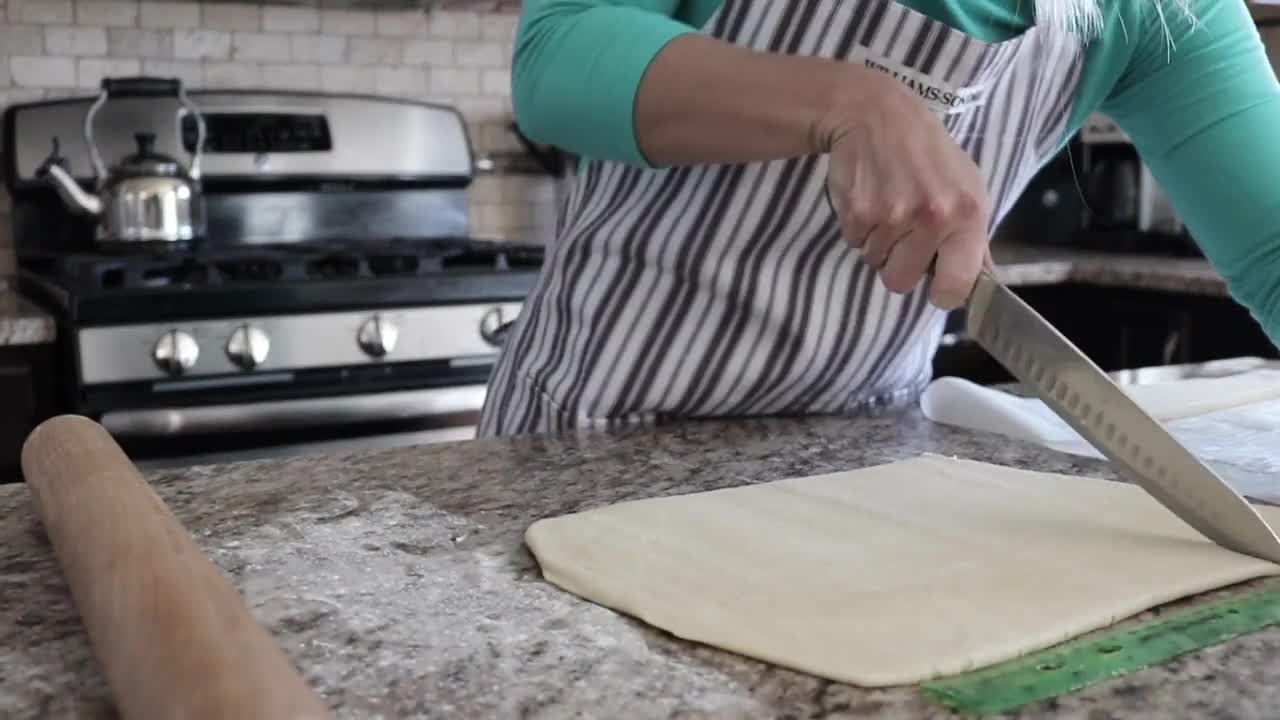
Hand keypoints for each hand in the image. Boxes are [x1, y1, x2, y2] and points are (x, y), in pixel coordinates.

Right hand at [822, 72, 990, 308]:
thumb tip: (983, 279)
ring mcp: (892, 216)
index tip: (937, 285)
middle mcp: (933, 218)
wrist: (876, 114)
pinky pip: (854, 242)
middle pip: (901, 282)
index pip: (957, 285)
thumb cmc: (927, 152)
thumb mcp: (967, 185)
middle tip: (902, 233)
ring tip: (886, 204)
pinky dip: (858, 227)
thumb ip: (974, 235)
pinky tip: (869, 197)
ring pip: (875, 262)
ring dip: (877, 241)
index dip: (944, 292)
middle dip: (897, 264)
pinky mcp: (858, 212)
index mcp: (967, 215)